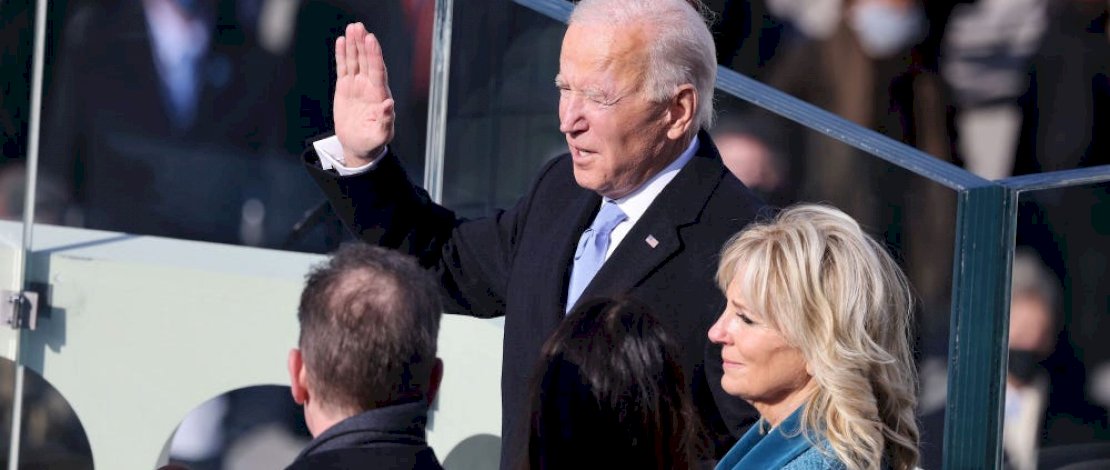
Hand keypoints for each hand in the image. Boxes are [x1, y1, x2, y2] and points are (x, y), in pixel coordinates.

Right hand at [333, 23, 394, 166]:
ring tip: (351, 28)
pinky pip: (344, 68)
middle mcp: (369, 87)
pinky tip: (341, 41)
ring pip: (355, 61)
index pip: (377, 71)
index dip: (374, 55)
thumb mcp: (380, 135)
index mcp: (379, 96)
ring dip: (353, 45)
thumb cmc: (372, 142)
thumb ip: (385, 120)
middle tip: (359, 28)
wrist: (359, 146)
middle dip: (363, 44)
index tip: (371, 40)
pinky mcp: (345, 88)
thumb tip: (389, 104)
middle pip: (366, 61)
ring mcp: (357, 86)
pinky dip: (342, 55)